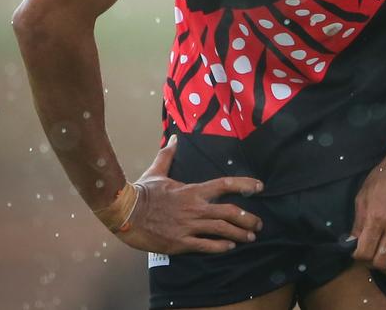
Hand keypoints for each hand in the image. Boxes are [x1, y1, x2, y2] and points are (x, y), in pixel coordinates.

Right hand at [118, 135, 263, 253]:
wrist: (126, 213)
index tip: (260, 187)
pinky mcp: (180, 243)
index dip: (245, 185)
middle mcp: (195, 208)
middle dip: (248, 219)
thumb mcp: (157, 170)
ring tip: (250, 237)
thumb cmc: (142, 191)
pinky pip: (205, 246)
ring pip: (221, 230)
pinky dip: (220, 247)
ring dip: (239, 234)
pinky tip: (229, 247)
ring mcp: (188, 226)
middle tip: (258, 224)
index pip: (225, 185)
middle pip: (229, 212)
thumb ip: (169, 154)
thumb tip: (174, 138)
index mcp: (193, 190)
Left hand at [351, 153, 385, 277]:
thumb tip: (351, 242)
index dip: (358, 258)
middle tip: (372, 260)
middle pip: (382, 260)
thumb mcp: (364, 195)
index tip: (358, 254)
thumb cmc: (384, 177)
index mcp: (376, 217)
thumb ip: (358, 221)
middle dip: (373, 264)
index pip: (364, 251)